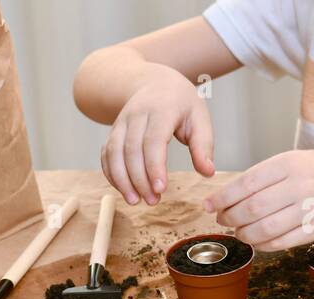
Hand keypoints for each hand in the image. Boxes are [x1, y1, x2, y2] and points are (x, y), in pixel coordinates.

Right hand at [102, 63, 214, 205]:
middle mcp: (136, 115)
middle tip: (153, 201)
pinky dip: (111, 174)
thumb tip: (207, 172)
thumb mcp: (200, 117)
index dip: (155, 167)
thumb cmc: (181, 103)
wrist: (153, 82)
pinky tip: (123, 190)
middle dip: (139, 179)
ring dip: (122, 180)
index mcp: (161, 110)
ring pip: (114, 153)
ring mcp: (120, 123)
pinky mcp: (112, 132)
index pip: (153, 141)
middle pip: (131, 150)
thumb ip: (203, 145)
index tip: (161, 189)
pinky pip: (106, 154)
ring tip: (135, 201)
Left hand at [204, 150, 313, 251]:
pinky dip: (263, 245)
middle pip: (252, 208)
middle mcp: (300, 185)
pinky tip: (257, 242)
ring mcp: (310, 209)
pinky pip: (282, 242)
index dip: (222, 197)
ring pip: (265, 228)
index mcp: (290, 163)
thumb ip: (264, 176)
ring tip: (238, 232)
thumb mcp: (294, 160)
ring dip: (244, 234)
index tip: (208, 205)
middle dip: (229, 217)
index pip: (246, 183)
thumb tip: (227, 196)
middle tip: (222, 219)